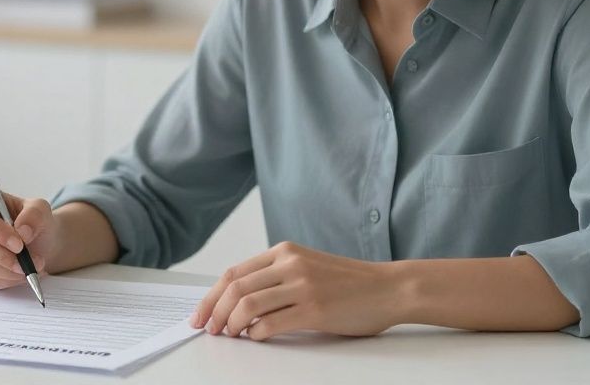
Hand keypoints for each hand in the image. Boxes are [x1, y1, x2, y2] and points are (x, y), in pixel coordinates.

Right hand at [0, 186, 56, 287]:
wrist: (35, 242)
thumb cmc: (32, 222)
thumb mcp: (41, 210)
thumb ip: (35, 214)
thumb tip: (22, 230)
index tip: (19, 244)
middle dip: (4, 256)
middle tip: (28, 262)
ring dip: (8, 271)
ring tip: (29, 268)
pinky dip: (4, 280)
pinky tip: (18, 274)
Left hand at [189, 241, 400, 341]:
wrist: (389, 288)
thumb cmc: (349, 283)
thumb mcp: (307, 267)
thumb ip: (276, 277)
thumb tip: (237, 302)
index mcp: (285, 251)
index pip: (234, 273)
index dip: (211, 296)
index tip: (200, 314)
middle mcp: (290, 264)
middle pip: (235, 288)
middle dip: (214, 312)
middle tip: (208, 329)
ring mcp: (303, 286)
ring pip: (248, 305)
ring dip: (231, 325)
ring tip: (230, 336)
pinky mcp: (314, 309)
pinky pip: (271, 324)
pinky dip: (256, 335)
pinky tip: (256, 338)